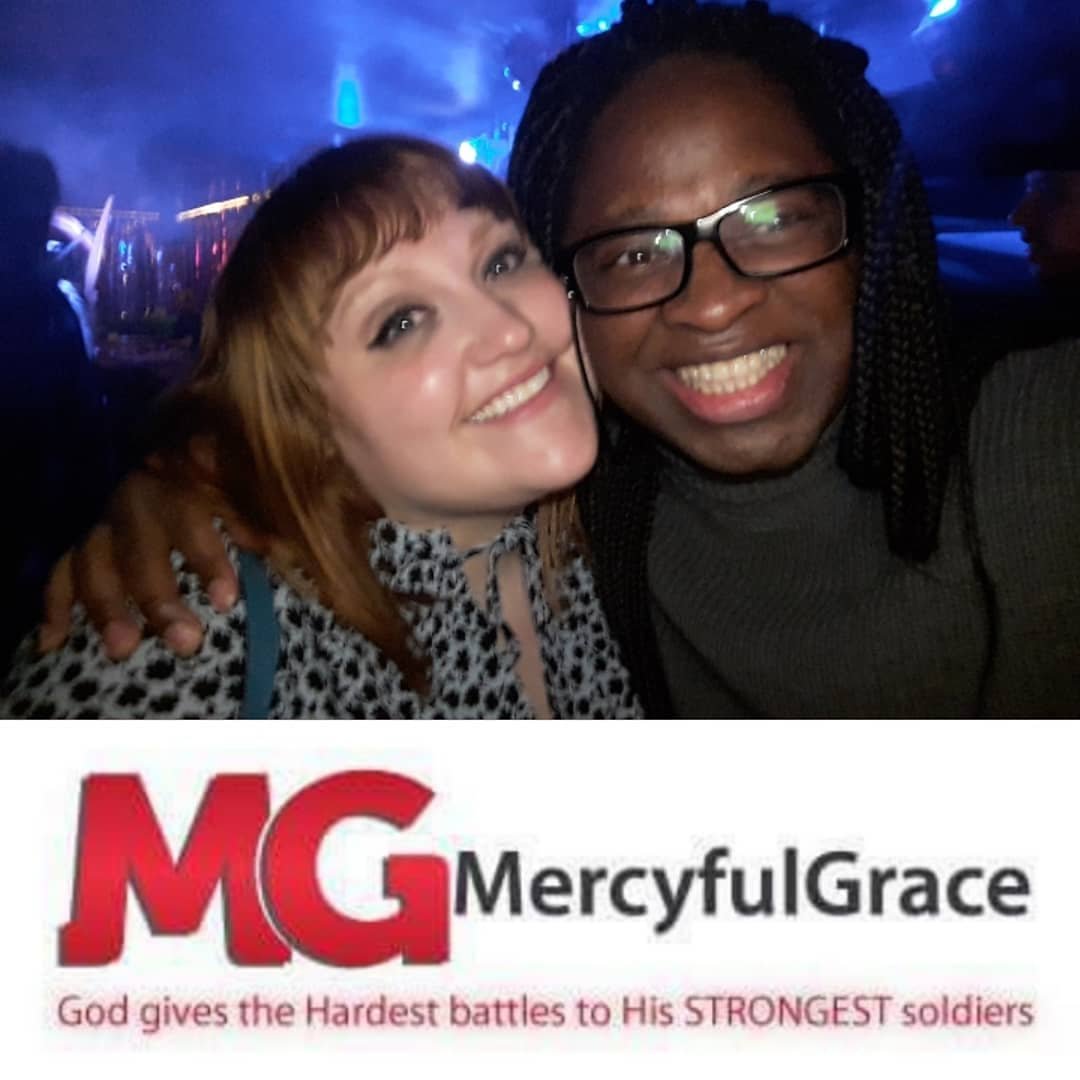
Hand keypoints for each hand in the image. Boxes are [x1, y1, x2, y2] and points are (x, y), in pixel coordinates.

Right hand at [39, 468, 257, 659]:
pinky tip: (54, 641)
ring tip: (123, 650)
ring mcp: (108, 519)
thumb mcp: (251, 497)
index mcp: (185, 481)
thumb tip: (277, 546)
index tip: (226, 602)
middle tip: (185, 643)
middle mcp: (140, 497)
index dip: (206, 560)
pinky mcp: (85, 542)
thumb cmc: (233, 491)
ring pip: (95, 560)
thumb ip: (260, 519)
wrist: (187, 463)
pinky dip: (56, 604)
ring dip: (107, 606)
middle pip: (140, 547)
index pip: (194, 519)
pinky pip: (61, 571)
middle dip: (159, 598)